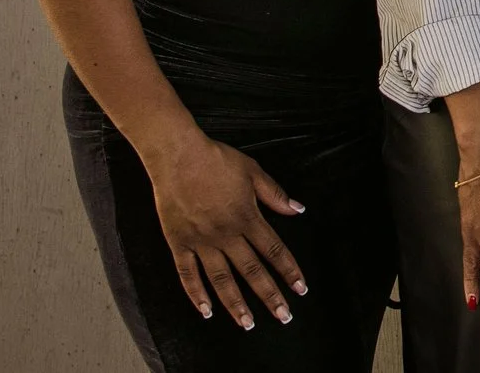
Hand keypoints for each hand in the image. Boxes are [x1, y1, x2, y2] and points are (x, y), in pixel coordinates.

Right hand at [142, 128, 307, 330]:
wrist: (178, 156)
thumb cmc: (217, 160)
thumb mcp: (253, 172)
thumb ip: (275, 195)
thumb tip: (298, 209)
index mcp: (247, 217)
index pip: (274, 250)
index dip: (289, 270)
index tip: (301, 289)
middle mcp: (226, 234)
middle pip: (252, 271)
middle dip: (270, 295)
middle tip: (283, 317)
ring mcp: (201, 241)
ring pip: (221, 280)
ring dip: (235, 304)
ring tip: (247, 324)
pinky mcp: (179, 243)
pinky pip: (187, 274)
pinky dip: (196, 295)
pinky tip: (205, 311)